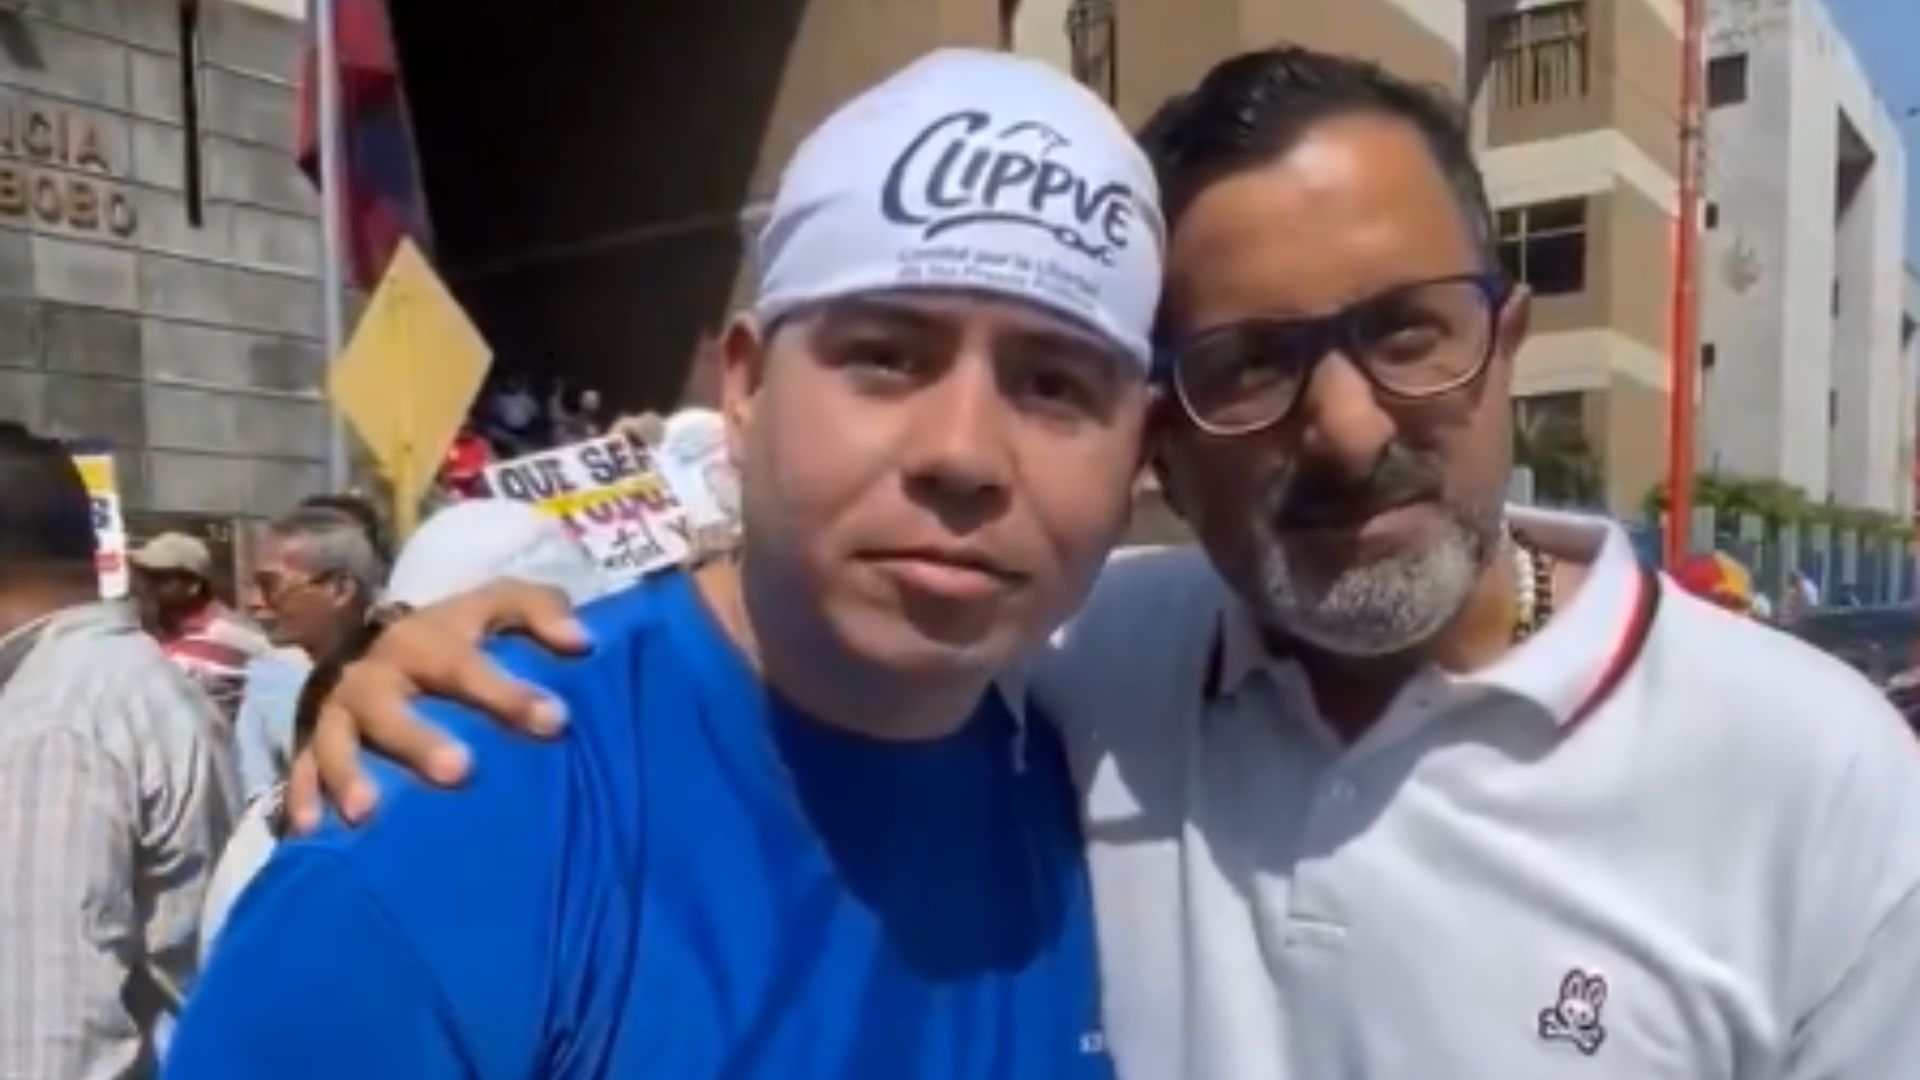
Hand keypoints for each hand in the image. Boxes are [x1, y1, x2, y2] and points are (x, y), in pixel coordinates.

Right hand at [285, 580, 589, 832]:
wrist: (393, 645)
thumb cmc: (463, 635)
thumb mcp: (500, 608)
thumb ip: (542, 612)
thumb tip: (583, 642)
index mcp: (426, 638)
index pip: (466, 663)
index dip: (506, 692)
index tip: (554, 722)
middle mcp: (376, 672)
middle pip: (388, 704)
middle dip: (418, 739)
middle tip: (458, 772)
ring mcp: (341, 711)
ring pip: (335, 740)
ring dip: (348, 774)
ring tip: (367, 812)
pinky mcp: (315, 743)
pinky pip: (302, 771)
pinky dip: (303, 798)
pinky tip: (311, 831)